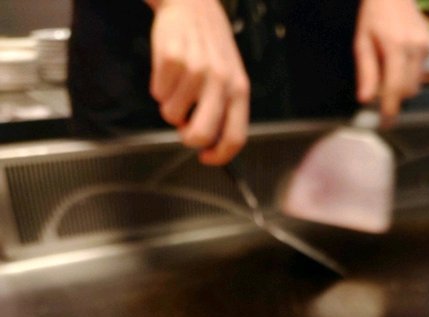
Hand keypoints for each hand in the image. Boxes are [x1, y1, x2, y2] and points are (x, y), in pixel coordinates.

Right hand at [146, 0, 249, 164]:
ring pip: (172, 115)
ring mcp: (195, 70)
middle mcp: (220, 81)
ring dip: (170, 106)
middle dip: (188, 139)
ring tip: (178, 85)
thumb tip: (210, 145)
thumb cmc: (210, 47)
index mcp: (239, 90)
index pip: (235, 137)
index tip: (206, 157)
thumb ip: (223, 109)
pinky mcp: (171, 60)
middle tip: (183, 127)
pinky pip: (157, 94)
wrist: (192, 3)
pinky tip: (168, 71)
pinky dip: (159, 88)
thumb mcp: (229, 76)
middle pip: (200, 135)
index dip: (219, 156)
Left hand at [354, 0, 428, 124]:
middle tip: (381, 98)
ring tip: (388, 72)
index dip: (390, 109)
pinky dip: (409, 76)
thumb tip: (365, 100)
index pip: (395, 88)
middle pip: (408, 90)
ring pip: (416, 84)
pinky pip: (421, 73)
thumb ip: (366, 73)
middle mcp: (415, 47)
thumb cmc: (373, 16)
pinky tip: (399, 62)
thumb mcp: (362, 43)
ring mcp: (426, 46)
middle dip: (395, 98)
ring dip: (402, 87)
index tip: (385, 124)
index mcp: (396, 46)